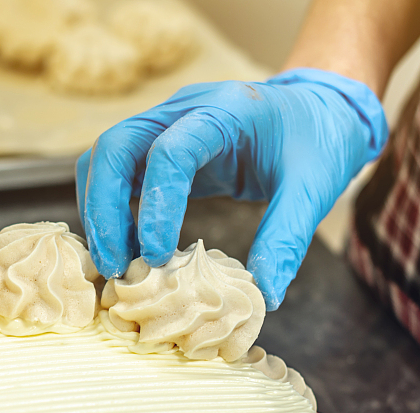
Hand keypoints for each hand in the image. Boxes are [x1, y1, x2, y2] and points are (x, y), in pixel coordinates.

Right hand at [75, 69, 386, 308]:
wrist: (319, 109)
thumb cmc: (318, 141)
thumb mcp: (314, 188)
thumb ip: (286, 238)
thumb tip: (265, 296)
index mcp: (225, 110)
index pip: (171, 151)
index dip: (156, 206)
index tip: (157, 257)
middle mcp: (182, 110)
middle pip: (114, 147)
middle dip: (104, 209)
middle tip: (115, 267)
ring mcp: (164, 125)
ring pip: (104, 158)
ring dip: (99, 212)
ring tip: (115, 265)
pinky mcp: (156, 146)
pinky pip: (116, 173)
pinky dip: (110, 212)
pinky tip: (127, 250)